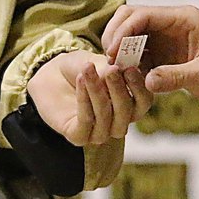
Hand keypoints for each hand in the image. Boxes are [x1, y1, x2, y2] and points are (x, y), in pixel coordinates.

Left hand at [27, 50, 152, 146]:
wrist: (54, 75)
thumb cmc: (84, 68)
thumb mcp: (100, 62)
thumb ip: (111, 68)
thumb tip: (119, 71)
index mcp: (131, 104)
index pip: (144, 102)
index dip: (140, 88)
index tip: (131, 69)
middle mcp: (118, 122)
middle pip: (127, 113)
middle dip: (119, 90)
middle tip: (112, 70)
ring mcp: (99, 132)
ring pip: (105, 117)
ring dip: (97, 91)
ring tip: (88, 69)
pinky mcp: (78, 136)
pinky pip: (85, 121)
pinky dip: (84, 99)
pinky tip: (81, 80)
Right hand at [102, 4, 198, 102]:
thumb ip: (176, 77)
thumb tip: (147, 81)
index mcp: (183, 18)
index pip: (143, 15)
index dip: (123, 31)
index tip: (113, 53)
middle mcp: (171, 24)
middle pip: (131, 19)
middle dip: (116, 37)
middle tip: (109, 62)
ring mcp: (167, 39)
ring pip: (132, 38)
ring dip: (121, 53)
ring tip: (115, 74)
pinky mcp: (166, 56)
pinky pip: (141, 56)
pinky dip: (130, 66)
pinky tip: (127, 81)